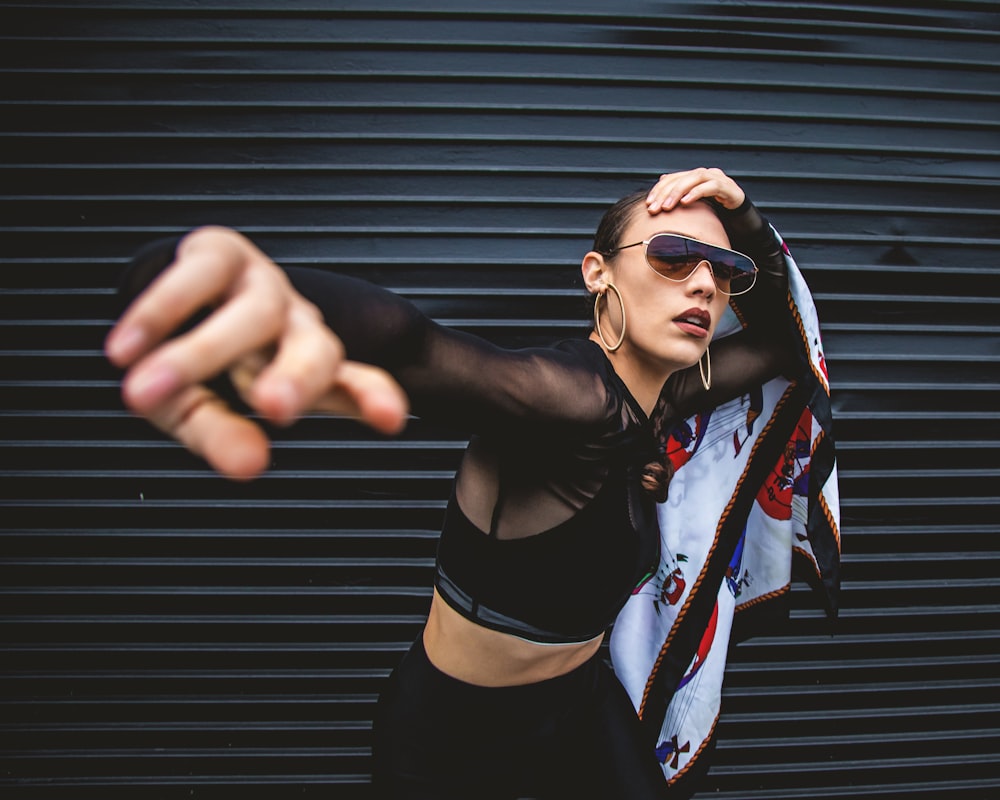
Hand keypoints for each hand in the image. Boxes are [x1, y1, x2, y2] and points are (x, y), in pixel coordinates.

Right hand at [104, 226, 408, 479]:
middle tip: (273, 406)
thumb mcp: (202, 412)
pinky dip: (160, 311)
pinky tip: (130, 345)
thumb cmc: (195, 363)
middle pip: (316, 349)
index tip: (390, 420)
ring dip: (203, 351)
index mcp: (306, 367)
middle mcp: (294, 325)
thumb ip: (225, 437)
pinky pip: (197, 276)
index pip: (352, 383)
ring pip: (253, 314)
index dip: (373, 396)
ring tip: (147, 389)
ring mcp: (262, 286)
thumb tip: (249, 466)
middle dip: (298, 376)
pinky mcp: (219, 253)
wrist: (162, 299)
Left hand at [644, 167, 745, 212]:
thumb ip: (679, 190)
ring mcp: (716, 177)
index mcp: (693, 176)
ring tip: (667, 206)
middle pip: (681, 178)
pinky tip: (685, 202)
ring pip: (694, 179)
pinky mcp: (726, 186)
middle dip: (665, 193)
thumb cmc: (714, 202)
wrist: (737, 205)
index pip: (672, 179)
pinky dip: (696, 193)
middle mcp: (704, 173)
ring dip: (678, 192)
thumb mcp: (693, 199)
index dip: (658, 190)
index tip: (648, 204)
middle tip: (654, 208)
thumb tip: (662, 179)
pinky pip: (710, 186)